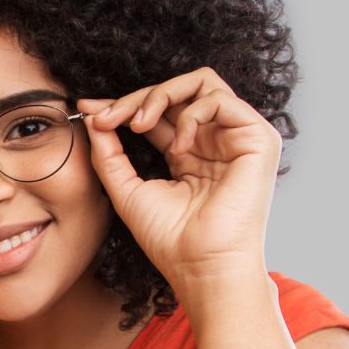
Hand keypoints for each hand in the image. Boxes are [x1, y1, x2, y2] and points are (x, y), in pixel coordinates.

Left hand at [77, 67, 280, 297]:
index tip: (90, 110)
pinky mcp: (258, 138)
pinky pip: (219, 99)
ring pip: (201, 82)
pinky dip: (189, 115)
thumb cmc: (170, 239)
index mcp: (190, 153)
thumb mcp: (127, 189)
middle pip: (177, 91)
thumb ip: (108, 152)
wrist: (200, 265)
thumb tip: (93, 115)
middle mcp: (215, 141)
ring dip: (160, 96)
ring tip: (139, 124)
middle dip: (137, 97)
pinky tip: (178, 147)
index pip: (159, 113)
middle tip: (109, 116)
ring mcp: (237, 137)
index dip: (125, 105)